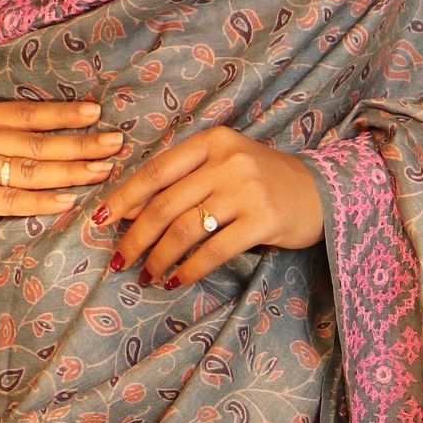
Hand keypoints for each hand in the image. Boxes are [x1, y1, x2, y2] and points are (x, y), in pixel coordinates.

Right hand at [0, 99, 124, 242]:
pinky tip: (66, 201)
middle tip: (116, 142)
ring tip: (102, 171)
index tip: (97, 112)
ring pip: (27, 168)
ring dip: (70, 170)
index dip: (63, 113)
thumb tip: (32, 137)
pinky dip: (39, 200)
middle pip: (36, 139)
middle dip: (80, 142)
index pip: (26, 112)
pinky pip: (7, 199)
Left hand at [100, 126, 323, 287]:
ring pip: (185, 229)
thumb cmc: (263, 180)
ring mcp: (247, 190)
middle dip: (135, 236)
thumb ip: (183, 180)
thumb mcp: (223, 166)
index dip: (123, 198)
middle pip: (165, 204)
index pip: (155, 171)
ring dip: (159, 257)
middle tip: (119, 260)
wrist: (322, 191)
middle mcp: (227, 161)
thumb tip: (129, 211)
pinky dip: (190, 269)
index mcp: (212, 142)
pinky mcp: (263, 220)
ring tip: (147, 275)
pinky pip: (214, 250)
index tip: (100, 221)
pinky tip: (177, 280)